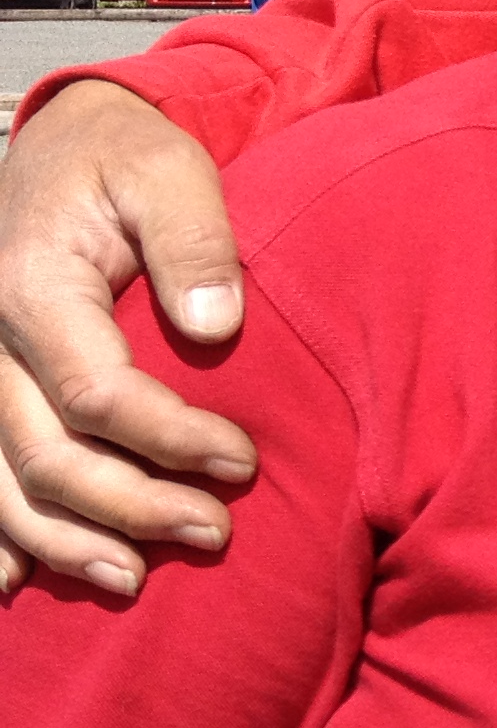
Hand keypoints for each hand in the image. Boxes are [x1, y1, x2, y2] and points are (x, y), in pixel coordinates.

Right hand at [0, 82, 255, 597]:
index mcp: (32, 287)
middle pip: (47, 455)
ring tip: (136, 579)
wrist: (63, 140)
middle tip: (214, 532)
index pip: (97, 395)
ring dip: (64, 541)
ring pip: (1, 483)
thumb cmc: (125, 156)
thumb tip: (215, 325)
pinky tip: (11, 587)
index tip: (243, 462)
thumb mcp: (170, 168)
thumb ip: (195, 239)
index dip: (171, 439)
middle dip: (132, 506)